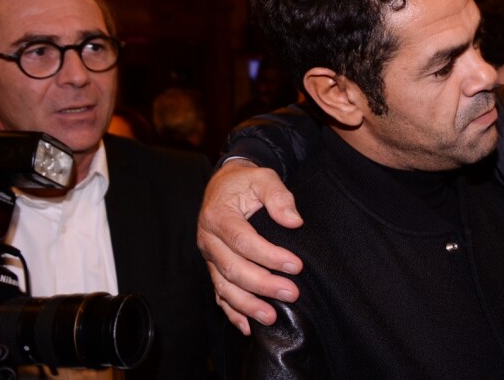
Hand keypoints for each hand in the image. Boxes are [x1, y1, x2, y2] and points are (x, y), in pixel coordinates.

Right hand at [197, 158, 303, 334]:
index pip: (242, 240)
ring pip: (224, 286)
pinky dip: (232, 312)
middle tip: (291, 293)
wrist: (224, 184)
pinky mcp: (213, 266)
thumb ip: (278, 196)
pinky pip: (219, 293)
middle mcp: (208, 238)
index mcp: (218, 215)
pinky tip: (247, 326)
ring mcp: (209, 255)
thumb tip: (294, 221)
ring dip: (247, 305)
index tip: (295, 266)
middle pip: (232, 268)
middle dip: (262, 284)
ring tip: (271, 317)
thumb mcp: (263, 178)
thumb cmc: (245, 182)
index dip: (268, 256)